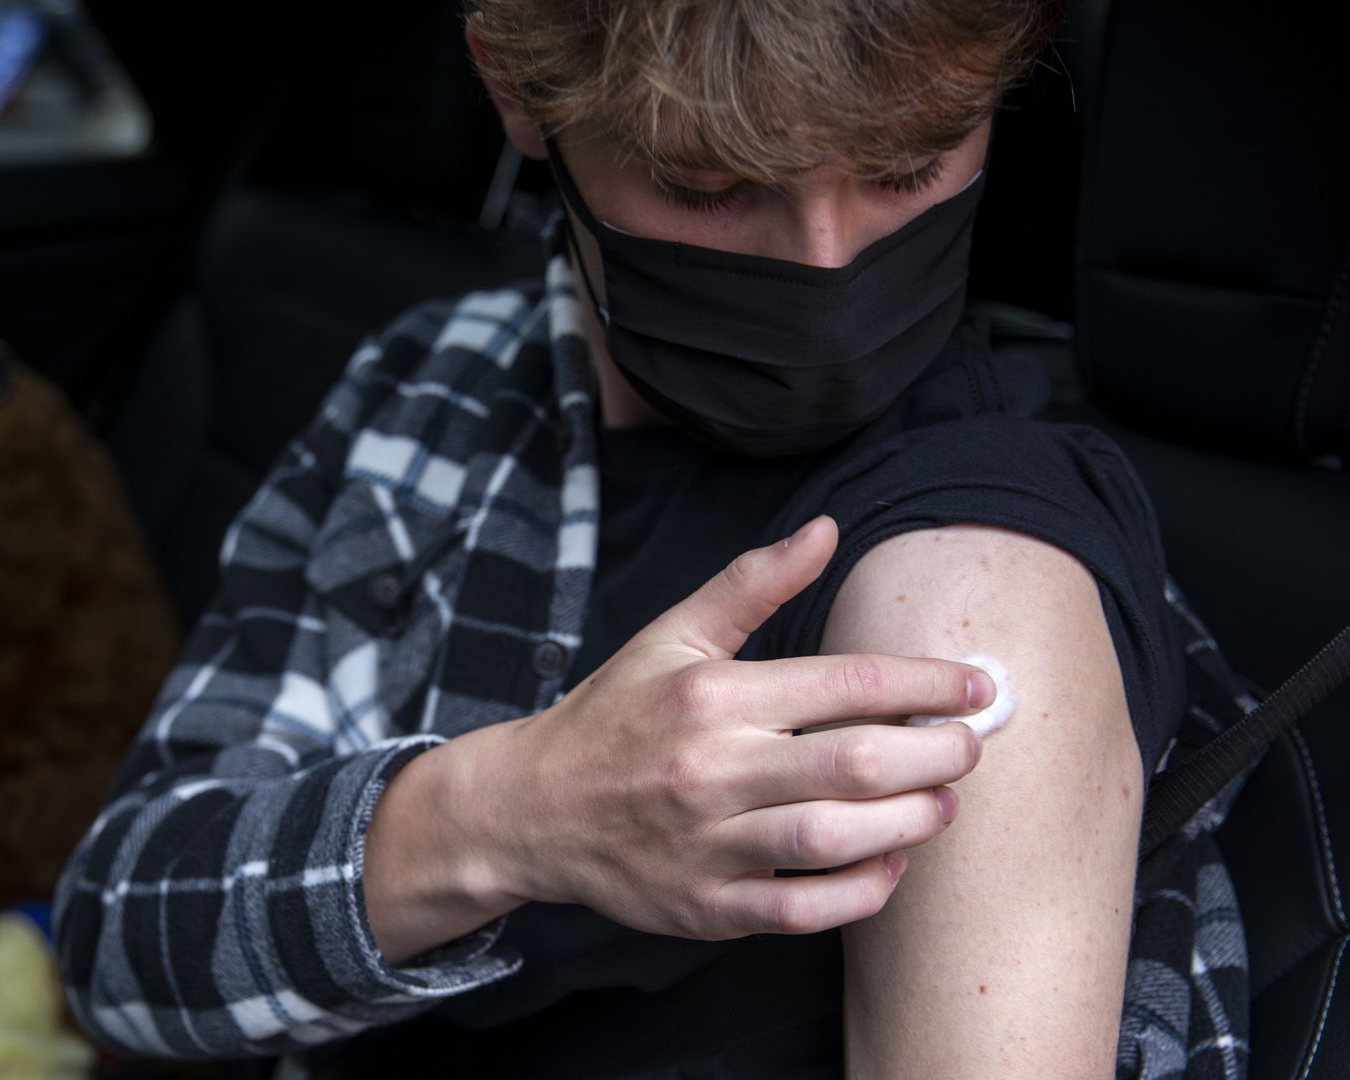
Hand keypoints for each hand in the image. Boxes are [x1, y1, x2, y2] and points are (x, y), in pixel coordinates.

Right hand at [477, 515, 989, 938]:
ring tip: (941, 803)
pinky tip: (889, 863)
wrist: (533, 807)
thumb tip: (825, 529)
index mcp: (712, 696)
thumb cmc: (616, 715)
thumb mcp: (673, 635)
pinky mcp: (705, 908)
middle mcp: (710, 769)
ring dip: (912, 821)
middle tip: (971, 746)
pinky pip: (803, 910)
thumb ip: (753, 583)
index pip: (846, 682)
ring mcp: (707, 844)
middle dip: (937, 753)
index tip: (975, 687)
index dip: (928, 683)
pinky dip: (862, 891)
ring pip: (837, 838)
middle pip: (857, 763)